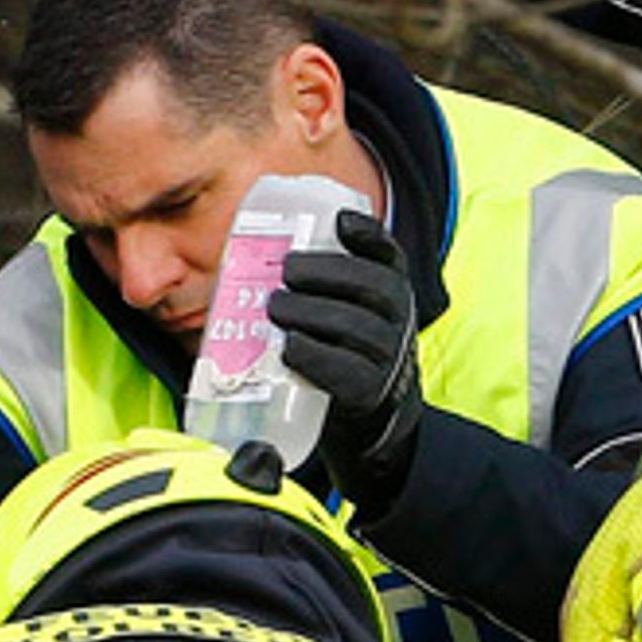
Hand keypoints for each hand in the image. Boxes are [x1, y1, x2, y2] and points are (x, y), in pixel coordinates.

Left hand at [268, 210, 424, 510]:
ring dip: (310, 312)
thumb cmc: (339, 352)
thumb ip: (312, 283)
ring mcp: (387, 358)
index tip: (338, 221)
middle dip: (327, 271)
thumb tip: (244, 248)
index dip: (367, 234)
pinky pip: (346, 372)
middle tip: (287, 269)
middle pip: (373, 286)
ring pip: (356, 326)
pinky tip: (289, 347)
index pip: (388, 254)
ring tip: (274, 306)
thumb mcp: (339, 311)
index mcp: (390, 291)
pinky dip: (313, 356)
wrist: (368, 421)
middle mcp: (398, 320)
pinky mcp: (368, 394)